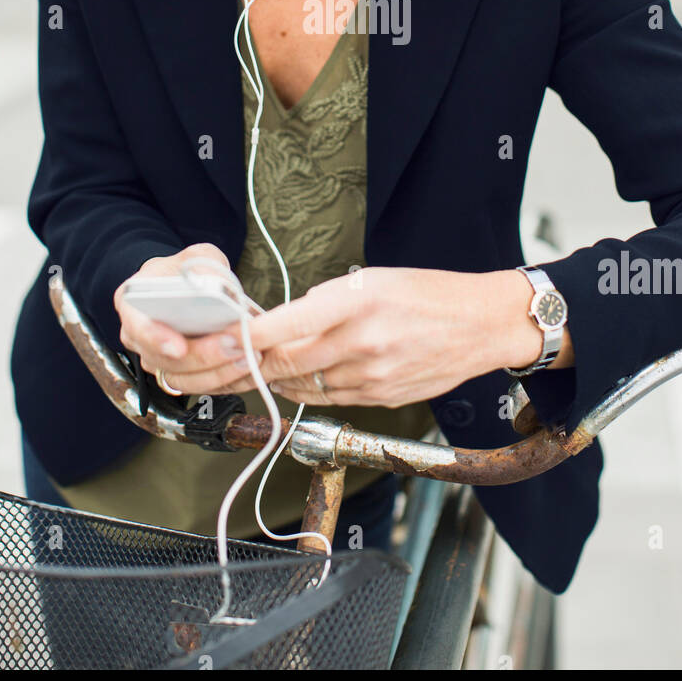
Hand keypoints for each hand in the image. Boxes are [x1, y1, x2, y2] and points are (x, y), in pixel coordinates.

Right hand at [114, 243, 262, 392]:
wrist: (177, 284)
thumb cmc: (181, 270)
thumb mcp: (194, 256)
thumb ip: (204, 264)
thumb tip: (217, 282)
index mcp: (130, 302)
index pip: (136, 325)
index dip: (156, 338)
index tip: (179, 347)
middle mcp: (136, 334)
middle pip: (161, 358)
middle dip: (201, 356)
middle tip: (232, 345)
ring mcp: (153, 356)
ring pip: (178, 377)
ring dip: (215, 371)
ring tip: (246, 355)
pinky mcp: (176, 371)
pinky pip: (193, 382)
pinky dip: (219, 376)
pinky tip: (243, 364)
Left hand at [150, 266, 553, 405]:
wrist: (482, 326)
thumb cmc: (428, 293)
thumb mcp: (372, 279)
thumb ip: (325, 303)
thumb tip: (280, 324)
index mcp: (354, 304)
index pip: (280, 329)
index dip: (238, 341)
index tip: (209, 343)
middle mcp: (360, 345)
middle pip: (281, 366)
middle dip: (236, 370)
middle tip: (199, 370)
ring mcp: (370, 379)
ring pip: (298, 388)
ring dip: (263, 384)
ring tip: (228, 378)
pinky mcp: (379, 401)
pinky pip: (326, 400)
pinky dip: (300, 392)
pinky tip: (283, 383)